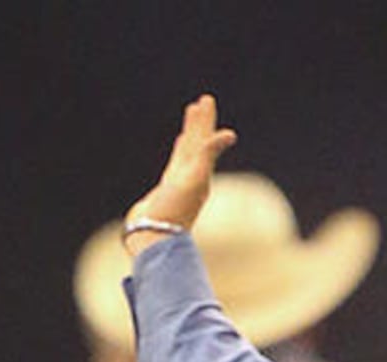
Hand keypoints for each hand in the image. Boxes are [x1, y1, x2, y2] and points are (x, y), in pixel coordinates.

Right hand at [124, 93, 236, 250]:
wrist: (156, 235)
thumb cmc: (175, 209)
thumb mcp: (194, 177)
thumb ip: (208, 153)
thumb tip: (231, 134)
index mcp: (199, 170)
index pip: (204, 139)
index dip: (205, 120)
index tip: (206, 100)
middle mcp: (192, 174)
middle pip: (198, 141)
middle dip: (200, 121)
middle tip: (203, 101)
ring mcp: (180, 180)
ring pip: (187, 150)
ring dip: (190, 132)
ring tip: (191, 115)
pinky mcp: (167, 187)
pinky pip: (176, 162)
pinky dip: (179, 150)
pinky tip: (180, 145)